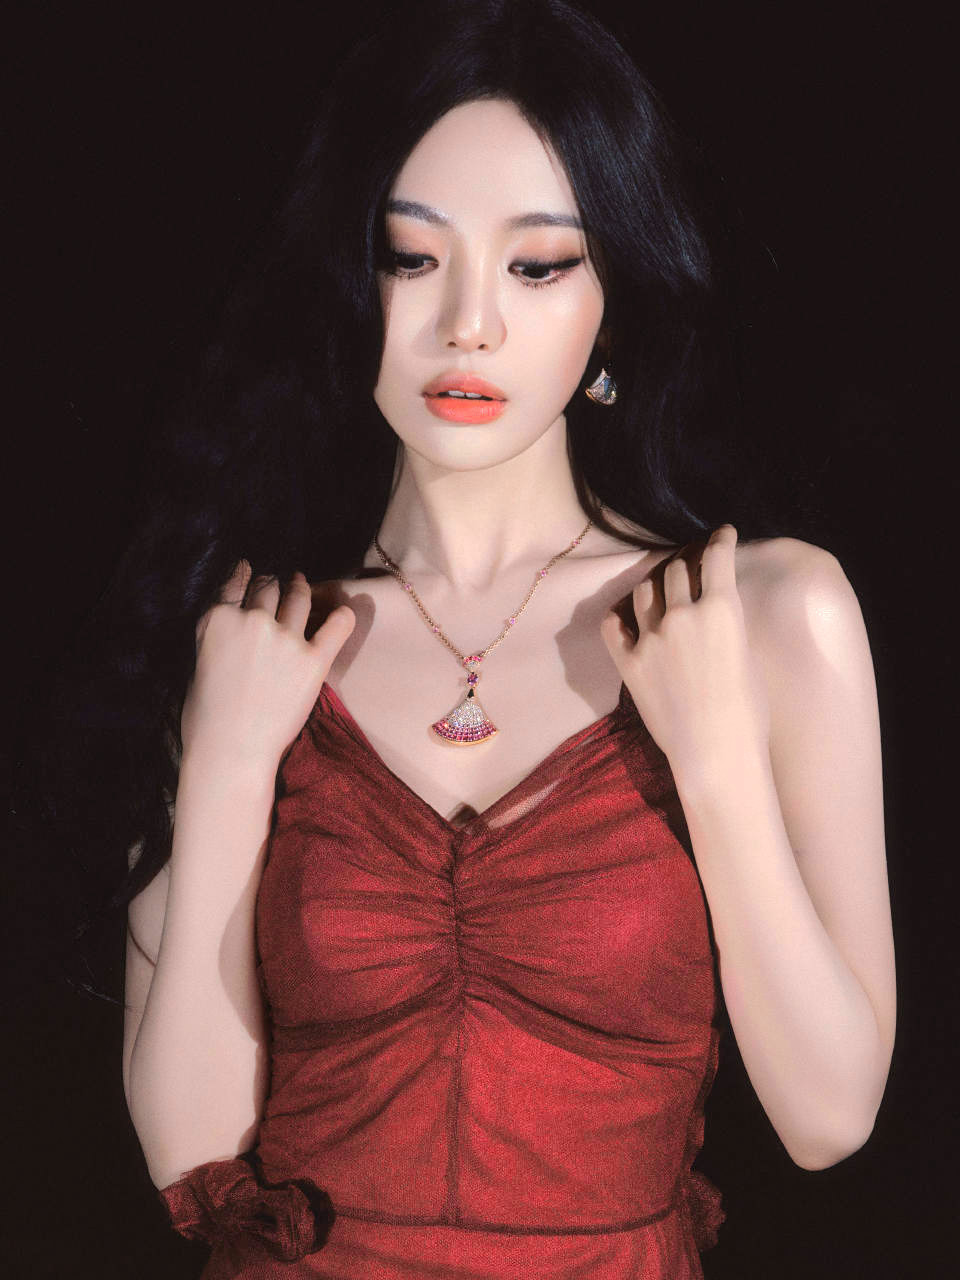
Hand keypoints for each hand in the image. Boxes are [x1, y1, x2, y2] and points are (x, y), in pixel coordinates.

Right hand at [181, 562, 355, 770]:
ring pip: (298, 597)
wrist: (231, 752)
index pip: (234, 581)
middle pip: (268, 587)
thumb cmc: (205, 718)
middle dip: (272, 585)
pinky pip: (337, 626)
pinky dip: (342, 616)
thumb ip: (216, 634)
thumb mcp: (197, 663)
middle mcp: (253, 620)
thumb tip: (228, 621)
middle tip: (278, 586)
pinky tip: (342, 611)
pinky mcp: (313, 660)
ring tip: (302, 586)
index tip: (248, 570)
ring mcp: (286, 638)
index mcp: (218, 619)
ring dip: (300, 588)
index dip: (243, 574)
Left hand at [599, 525, 769, 777]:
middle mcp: (682, 615)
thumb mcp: (747, 654)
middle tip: (690, 559)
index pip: (716, 557)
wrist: (717, 755)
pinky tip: (626, 612)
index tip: (722, 534)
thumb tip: (716, 609)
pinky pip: (613, 623)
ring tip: (660, 583)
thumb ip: (727, 623)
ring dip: (654, 581)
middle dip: (686, 559)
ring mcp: (650, 637)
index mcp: (721, 609)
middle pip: (676, 568)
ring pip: (645, 589)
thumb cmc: (748, 714)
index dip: (720, 539)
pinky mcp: (628, 662)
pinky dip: (620, 612)